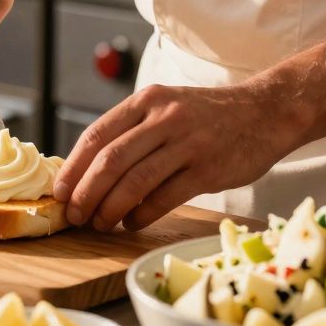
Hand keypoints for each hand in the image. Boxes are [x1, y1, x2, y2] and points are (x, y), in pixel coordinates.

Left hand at [52, 83, 304, 230]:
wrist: (266, 112)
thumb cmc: (208, 116)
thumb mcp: (166, 107)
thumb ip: (133, 131)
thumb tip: (89, 172)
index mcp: (147, 101)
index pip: (96, 135)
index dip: (73, 167)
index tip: (59, 192)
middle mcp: (164, 118)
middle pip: (110, 160)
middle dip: (86, 193)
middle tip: (75, 216)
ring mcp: (187, 143)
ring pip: (135, 181)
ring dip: (110, 208)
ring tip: (99, 224)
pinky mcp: (208, 169)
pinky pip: (165, 197)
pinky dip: (143, 215)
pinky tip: (132, 223)